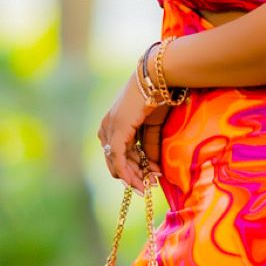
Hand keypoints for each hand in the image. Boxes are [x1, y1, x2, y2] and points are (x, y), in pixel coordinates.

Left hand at [98, 68, 168, 186]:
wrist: (158, 79)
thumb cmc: (158, 97)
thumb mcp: (153, 127)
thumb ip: (149, 146)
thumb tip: (152, 167)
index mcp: (112, 125)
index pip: (118, 154)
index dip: (133, 169)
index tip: (148, 179)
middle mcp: (106, 128)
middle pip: (115, 161)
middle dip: (133, 176)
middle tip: (148, 186)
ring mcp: (109, 129)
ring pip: (116, 162)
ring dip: (133, 176)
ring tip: (149, 185)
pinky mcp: (116, 130)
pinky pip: (118, 158)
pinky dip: (128, 171)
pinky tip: (139, 181)